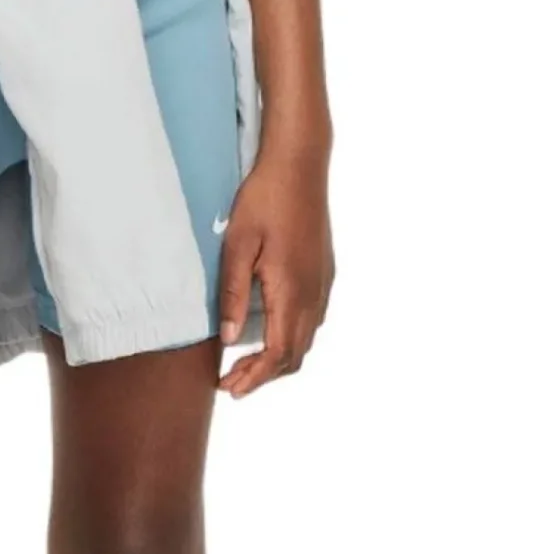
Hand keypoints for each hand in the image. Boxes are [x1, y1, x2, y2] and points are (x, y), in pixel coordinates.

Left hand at [216, 144, 334, 397]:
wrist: (300, 164)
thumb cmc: (264, 199)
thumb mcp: (237, 245)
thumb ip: (233, 293)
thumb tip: (230, 339)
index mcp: (292, 290)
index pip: (278, 354)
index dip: (254, 378)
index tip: (229, 389)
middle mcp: (314, 293)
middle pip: (295, 355)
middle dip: (264, 376)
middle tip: (231, 384)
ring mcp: (323, 283)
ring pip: (306, 339)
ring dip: (279, 359)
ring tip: (246, 365)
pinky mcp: (324, 272)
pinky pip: (312, 319)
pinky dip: (291, 338)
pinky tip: (269, 332)